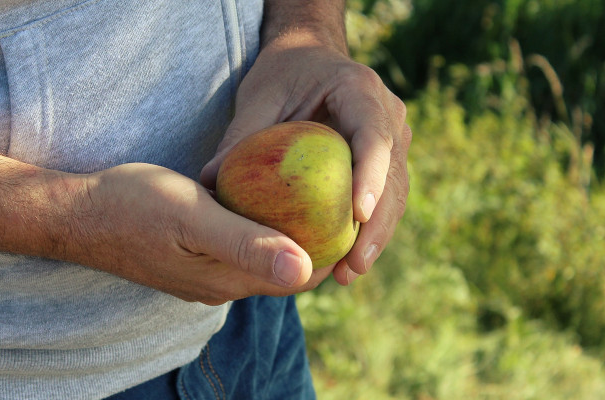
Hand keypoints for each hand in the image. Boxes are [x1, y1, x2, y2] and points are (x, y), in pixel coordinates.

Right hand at [65, 163, 332, 304]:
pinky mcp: (188, 260)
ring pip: (260, 259)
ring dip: (287, 235)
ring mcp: (201, 275)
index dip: (330, 252)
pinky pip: (237, 249)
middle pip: (282, 270)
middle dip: (315, 243)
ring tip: (312, 197)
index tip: (354, 216)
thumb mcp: (192, 217)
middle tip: (340, 200)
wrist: (77, 214)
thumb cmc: (133, 207)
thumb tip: (303, 269)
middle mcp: (219, 286)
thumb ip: (246, 243)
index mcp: (226, 280)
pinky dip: (258, 228)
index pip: (297, 277)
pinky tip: (261, 199)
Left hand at [200, 31, 410, 285]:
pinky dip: (368, 229)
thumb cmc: (281, 74)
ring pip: (396, 193)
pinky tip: (345, 262)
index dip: (372, 176)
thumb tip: (209, 184)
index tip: (358, 215)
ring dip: (377, 236)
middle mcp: (388, 113)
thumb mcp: (257, 98)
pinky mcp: (386, 159)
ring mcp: (393, 137)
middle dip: (378, 224)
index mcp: (361, 90)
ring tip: (350, 273)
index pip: (374, 136)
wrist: (308, 57)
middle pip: (394, 175)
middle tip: (354, 266)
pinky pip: (383, 198)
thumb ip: (240, 138)